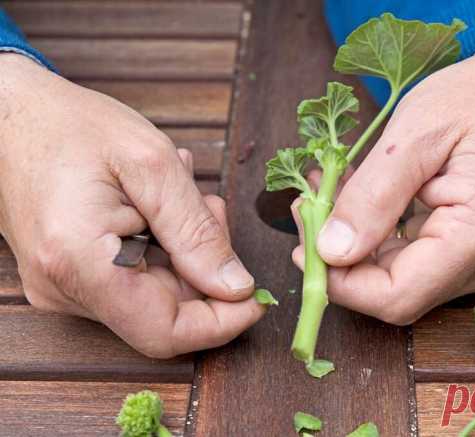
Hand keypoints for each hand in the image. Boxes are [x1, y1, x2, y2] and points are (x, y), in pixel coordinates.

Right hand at [0, 54, 264, 357]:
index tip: (255, 295)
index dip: (221, 323)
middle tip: (209, 206)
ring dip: (184, 249)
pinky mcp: (68, 275)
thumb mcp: (151, 164)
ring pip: (153, 293)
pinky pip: (132, 278)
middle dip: (205, 266)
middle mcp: (64, 288)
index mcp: (80, 261)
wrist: (9, 114)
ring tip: (179, 192)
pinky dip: (161, 245)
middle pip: (164, 310)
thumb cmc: (72, 126)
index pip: (164, 332)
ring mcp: (63, 285)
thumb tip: (236, 287)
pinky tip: (157, 202)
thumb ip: (196, 232)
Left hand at [292, 41, 474, 324]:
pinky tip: (359, 200)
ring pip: (403, 278)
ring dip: (358, 243)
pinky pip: (418, 261)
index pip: (398, 296)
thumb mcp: (415, 132)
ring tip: (329, 191)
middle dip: (343, 256)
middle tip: (309, 208)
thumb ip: (373, 196)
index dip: (342, 283)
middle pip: (398, 291)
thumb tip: (330, 252)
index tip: (304, 245)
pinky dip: (381, 236)